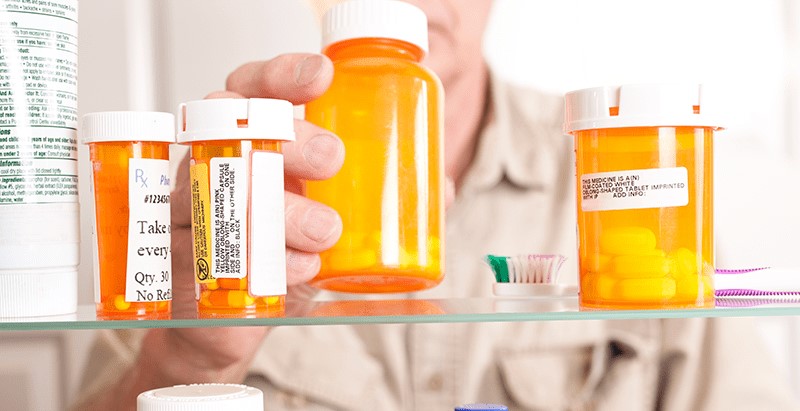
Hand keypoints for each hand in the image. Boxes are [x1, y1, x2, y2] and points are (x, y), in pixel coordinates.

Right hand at [85, 54, 342, 409]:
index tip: (322, 77)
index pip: (253, 89)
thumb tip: (438, 189)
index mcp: (250, 141)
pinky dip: (265, 260)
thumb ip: (376, 197)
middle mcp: (214, 163)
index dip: (282, 75)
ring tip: (325, 232)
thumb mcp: (326, 214)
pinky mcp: (183, 258)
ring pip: (220, 189)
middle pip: (235, 127)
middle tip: (332, 159)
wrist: (228, 317)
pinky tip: (302, 270)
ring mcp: (190, 207)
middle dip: (289, 138)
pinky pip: (211, 250)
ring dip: (280, 209)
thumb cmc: (277, 249)